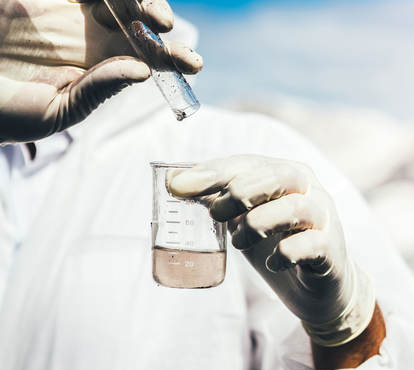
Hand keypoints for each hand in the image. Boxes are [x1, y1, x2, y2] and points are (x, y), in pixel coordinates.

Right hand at [0, 0, 202, 143]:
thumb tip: (142, 72)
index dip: (173, 58)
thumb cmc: (3, 112)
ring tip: (155, 17)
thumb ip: (96, 91)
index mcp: (102, 68)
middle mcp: (94, 36)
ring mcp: (72, 9)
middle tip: (167, 31)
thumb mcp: (54, 112)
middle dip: (162, 25)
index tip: (192, 65)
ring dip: (143, 0)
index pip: (148, 60)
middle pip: (142, 23)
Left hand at [167, 155, 375, 346]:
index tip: (177, 187)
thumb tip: (174, 183)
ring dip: (258, 223)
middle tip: (215, 216)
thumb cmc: (279, 245)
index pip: (249, 163)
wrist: (319, 289)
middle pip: (278, 176)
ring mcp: (325, 219)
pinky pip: (310, 245)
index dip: (213, 172)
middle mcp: (310, 190)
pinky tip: (272, 263)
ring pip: (296, 207)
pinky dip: (284, 254)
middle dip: (239, 193)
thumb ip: (220, 201)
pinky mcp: (331, 250)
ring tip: (239, 242)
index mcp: (287, 174)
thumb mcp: (246, 219)